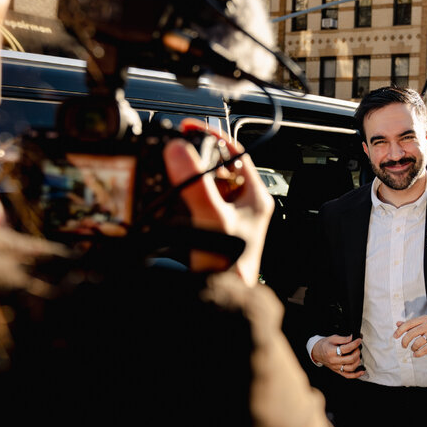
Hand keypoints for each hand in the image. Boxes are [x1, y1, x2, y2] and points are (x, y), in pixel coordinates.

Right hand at [163, 123, 273, 285]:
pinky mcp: (215, 228)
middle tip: (174, 152)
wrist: (223, 297)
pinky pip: (198, 203)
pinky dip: (184, 198)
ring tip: (171, 175)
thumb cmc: (230, 264)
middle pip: (218, 168)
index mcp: (255, 195)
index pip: (236, 153)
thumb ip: (194, 184)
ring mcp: (230, 216)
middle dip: (197, 160)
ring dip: (189, 179)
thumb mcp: (210, 217)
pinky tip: (172, 199)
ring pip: (207, 186)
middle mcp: (245, 204)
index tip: (189, 129)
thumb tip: (178, 150)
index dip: (213, 137)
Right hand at [310, 335, 364, 378]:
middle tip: (357, 348)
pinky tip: (362, 371)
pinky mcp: (337, 371)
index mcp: (331, 352)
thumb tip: (352, 338)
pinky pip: (348, 375)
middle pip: (350, 359)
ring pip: (351, 368)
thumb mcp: (332, 338)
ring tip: (357, 355)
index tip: (359, 340)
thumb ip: (343, 338)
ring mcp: (336, 367)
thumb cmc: (324, 345)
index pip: (346, 348)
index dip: (355, 344)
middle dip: (357, 352)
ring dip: (358, 361)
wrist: (316, 352)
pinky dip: (356, 375)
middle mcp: (334, 361)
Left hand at [394, 316, 426, 356]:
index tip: (395, 336)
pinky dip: (418, 353)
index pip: (408, 324)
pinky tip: (416, 355)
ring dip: (412, 348)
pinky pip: (425, 350)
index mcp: (424, 319)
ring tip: (413, 349)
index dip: (399, 330)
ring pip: (417, 343)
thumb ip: (411, 323)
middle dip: (404, 341)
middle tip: (403, 346)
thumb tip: (397, 323)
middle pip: (411, 334)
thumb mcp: (424, 321)